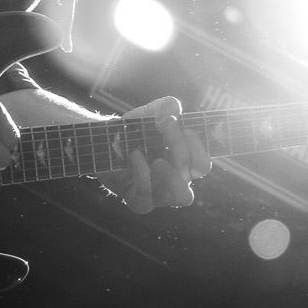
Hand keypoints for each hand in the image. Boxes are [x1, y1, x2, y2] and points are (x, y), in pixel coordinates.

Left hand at [98, 96, 210, 213]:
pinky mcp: (139, 201)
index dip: (197, 146)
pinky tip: (135, 156)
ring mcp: (160, 194)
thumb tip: (173, 111)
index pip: (203, 164)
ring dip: (172, 175)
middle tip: (165, 125)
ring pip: (182, 196)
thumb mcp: (150, 113)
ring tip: (157, 159)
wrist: (104, 142)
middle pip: (193, 172)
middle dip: (180, 145)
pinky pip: (147, 197)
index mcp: (184, 163)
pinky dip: (142, 174)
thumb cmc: (134, 131)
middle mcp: (177, 180)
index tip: (183, 126)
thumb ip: (165, 106)